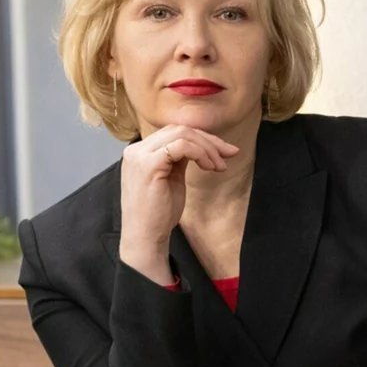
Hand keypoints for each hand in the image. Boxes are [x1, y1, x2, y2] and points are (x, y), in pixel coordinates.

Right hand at [119, 125, 237, 278]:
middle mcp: (137, 149)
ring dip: (207, 148)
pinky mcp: (149, 164)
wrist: (145, 237)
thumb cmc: (159, 214)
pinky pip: (181, 146)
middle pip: (179, 130)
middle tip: (229, 154)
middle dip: (209, 140)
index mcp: (141, 152)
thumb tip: (204, 146)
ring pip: (182, 134)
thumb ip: (180, 159)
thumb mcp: (172, 179)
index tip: (224, 151)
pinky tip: (209, 167)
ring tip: (219, 166)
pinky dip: (200, 153)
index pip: (174, 132)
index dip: (202, 138)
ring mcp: (140, 155)